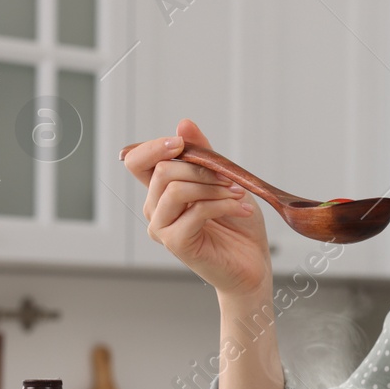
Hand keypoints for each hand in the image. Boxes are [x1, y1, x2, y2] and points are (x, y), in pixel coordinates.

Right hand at [122, 118, 270, 298]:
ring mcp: (162, 228)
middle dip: (200, 168)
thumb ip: (203, 155)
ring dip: (212, 186)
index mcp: (161, 191)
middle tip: (230, 178)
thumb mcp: (223, 180)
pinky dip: (222, 204)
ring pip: (175, 189)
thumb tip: (183, 124)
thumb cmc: (238, 225)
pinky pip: (194, 211)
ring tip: (238, 194)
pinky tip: (241, 208)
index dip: (154, 146)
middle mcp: (155, 209)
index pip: (137, 161)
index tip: (181, 143)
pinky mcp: (176, 244)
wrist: (252, 265)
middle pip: (162, 170)